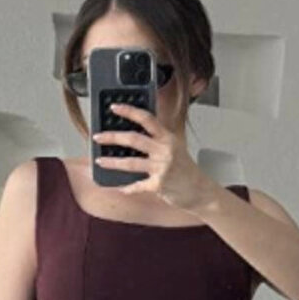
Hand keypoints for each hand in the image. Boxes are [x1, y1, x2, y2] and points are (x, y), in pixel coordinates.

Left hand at [94, 103, 208, 212]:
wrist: (200, 191)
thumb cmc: (186, 170)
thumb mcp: (175, 148)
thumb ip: (158, 140)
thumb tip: (133, 136)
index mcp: (168, 138)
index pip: (147, 119)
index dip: (129, 111)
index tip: (114, 107)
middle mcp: (165, 150)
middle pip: (134, 139)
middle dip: (112, 137)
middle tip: (97, 137)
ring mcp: (162, 168)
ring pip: (130, 163)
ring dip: (112, 162)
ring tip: (99, 161)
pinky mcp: (159, 185)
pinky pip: (138, 186)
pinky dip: (128, 188)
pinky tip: (120, 188)